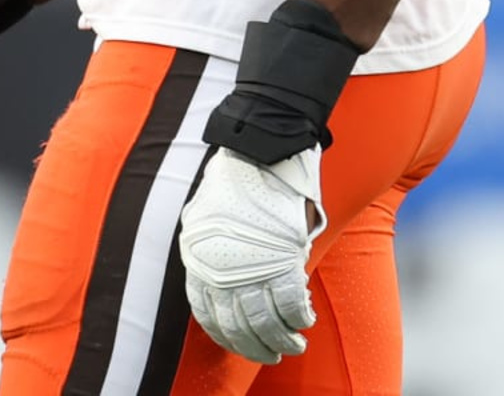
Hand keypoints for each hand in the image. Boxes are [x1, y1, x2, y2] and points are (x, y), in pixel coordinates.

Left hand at [178, 146, 326, 363]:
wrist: (259, 150)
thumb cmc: (234, 177)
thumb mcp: (205, 216)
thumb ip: (213, 249)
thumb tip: (224, 280)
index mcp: (198, 259)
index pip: (208, 315)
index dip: (227, 336)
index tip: (241, 345)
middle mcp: (220, 269)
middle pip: (238, 326)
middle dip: (257, 347)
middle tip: (273, 354)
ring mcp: (252, 267)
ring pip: (266, 323)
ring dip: (282, 340)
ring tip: (293, 344)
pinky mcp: (282, 260)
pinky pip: (291, 305)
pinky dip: (300, 318)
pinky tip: (305, 321)